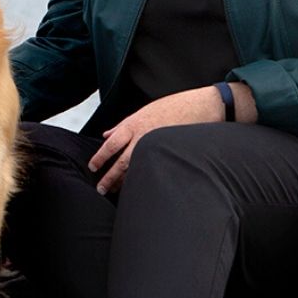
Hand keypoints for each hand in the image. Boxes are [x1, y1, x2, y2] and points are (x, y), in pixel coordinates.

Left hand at [88, 86, 228, 196]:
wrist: (203, 106)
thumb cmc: (175, 106)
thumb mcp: (145, 111)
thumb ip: (124, 125)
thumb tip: (107, 134)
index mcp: (135, 124)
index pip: (111, 144)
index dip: (100, 157)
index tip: (93, 167)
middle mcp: (144, 136)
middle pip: (121, 161)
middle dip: (110, 177)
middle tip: (101, 188)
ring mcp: (158, 147)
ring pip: (136, 169)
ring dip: (124, 181)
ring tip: (116, 191)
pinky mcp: (170, 154)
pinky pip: (153, 169)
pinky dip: (143, 178)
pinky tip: (139, 186)